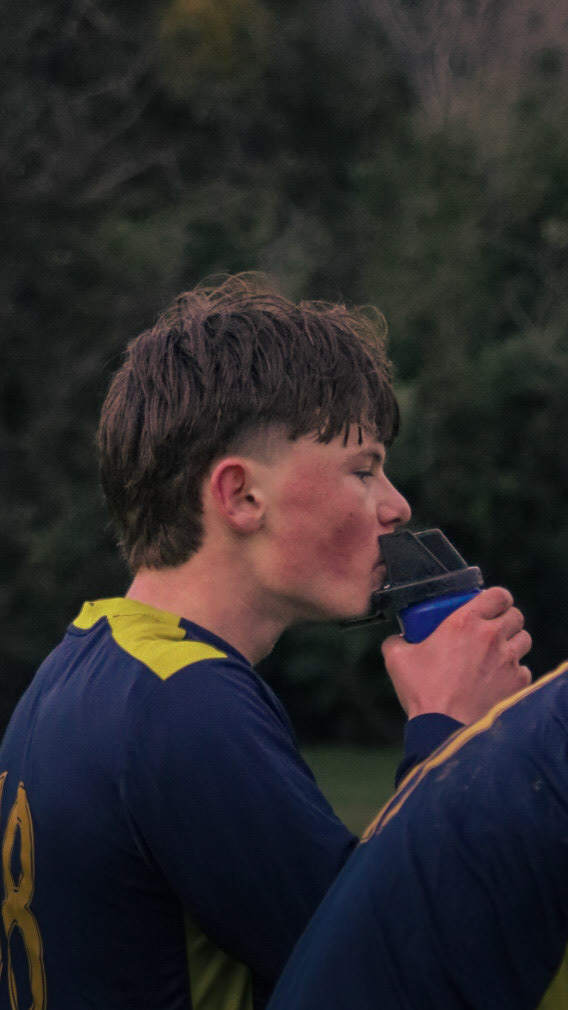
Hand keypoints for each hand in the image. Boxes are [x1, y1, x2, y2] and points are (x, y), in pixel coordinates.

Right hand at [381, 587, 531, 723]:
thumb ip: (396, 641)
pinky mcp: (517, 683)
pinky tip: (498, 679)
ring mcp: (508, 660)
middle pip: (515, 615)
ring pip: (523, 640)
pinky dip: (513, 672)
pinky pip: (523, 670)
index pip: (498, 595)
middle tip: (491, 629)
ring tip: (497, 653)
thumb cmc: (422, 691)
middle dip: (506, 619)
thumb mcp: (397, 659)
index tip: (489, 606)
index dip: (496, 598)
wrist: (444, 728)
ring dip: (512, 643)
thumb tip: (397, 638)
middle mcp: (492, 636)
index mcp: (465, 621)